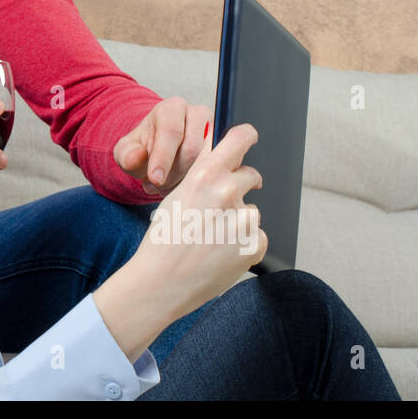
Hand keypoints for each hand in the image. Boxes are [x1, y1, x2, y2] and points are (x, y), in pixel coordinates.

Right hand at [94, 123, 266, 361]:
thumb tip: (222, 160)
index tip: (251, 138)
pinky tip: (221, 253)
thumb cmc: (163, 239)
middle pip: (251, 176)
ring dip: (239, 221)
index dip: (247, 137)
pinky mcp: (255, 244)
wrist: (161, 281)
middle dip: (241, 187)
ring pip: (252, 210)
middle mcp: (228, 191)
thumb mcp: (176, 196)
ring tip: (213, 239)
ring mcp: (244, 219)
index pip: (240, 139)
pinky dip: (243, 244)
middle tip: (221, 207)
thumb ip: (202, 175)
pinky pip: (257, 237)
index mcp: (205, 174)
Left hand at [113, 96, 212, 196]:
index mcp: (172, 108)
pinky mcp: (224, 147)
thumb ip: (127, 154)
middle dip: (173, 173)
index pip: (171, 131)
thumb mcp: (128, 152)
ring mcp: (215, 131)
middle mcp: (197, 114)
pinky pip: (217, 168)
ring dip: (185, 180)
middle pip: (192, 148)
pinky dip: (198, 182)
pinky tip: (181, 187)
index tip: (156, 179)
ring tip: (165, 187)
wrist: (157, 152)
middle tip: (158, 186)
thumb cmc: (144, 148)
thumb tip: (136, 157)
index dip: (163, 157)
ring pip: (207, 160)